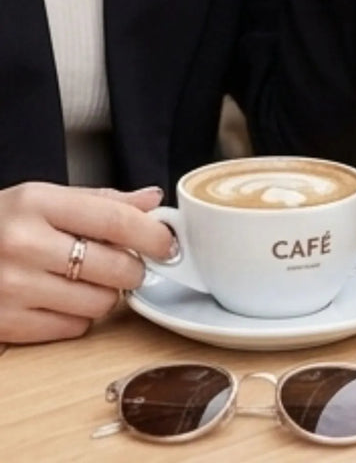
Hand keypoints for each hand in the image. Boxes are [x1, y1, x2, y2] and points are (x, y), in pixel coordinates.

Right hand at [0, 184, 173, 344]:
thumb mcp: (43, 199)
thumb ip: (101, 202)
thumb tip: (151, 200)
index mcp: (37, 203)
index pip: (116, 220)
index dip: (153, 235)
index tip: (168, 243)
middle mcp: (22, 244)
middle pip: (114, 267)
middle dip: (132, 269)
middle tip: (127, 264)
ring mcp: (11, 287)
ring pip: (98, 302)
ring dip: (105, 295)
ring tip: (86, 280)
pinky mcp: (4, 323)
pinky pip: (71, 328)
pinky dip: (77, 317)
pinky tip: (60, 298)